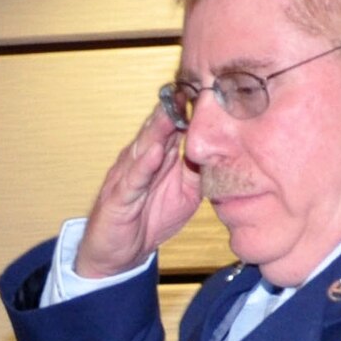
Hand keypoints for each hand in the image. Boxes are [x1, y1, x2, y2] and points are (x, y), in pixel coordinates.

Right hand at [73, 101, 202, 278]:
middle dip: (173, 107)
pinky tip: (155, 152)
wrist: (118, 255)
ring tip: (173, 109)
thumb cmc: (148, 220)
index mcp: (158, 156)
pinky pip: (133, 179)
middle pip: (158, 128)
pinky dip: (143, 165)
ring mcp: (128, 176)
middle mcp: (141, 159)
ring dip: (158, 127)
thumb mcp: (185, 194)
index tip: (207, 88)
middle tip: (190, 85)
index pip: (173, 125)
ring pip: (144, 146)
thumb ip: (199, 171)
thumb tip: (222, 154)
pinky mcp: (118, 198)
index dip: (188, 108)